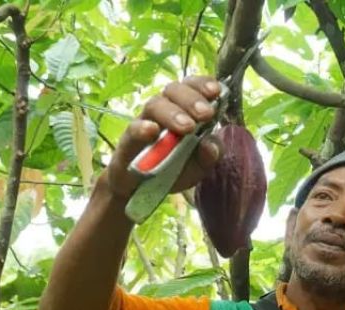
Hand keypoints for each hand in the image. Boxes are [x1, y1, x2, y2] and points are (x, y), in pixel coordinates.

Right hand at [107, 76, 223, 199]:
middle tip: (206, 114)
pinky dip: (142, 128)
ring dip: (172, 113)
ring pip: (155, 105)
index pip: (191, 87)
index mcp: (184, 110)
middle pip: (173, 90)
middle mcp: (164, 110)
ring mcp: (144, 123)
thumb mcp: (198, 167)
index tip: (216, 91)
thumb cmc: (172, 169)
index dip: (203, 85)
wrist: (141, 189)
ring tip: (188, 127)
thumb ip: (209, 156)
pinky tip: (152, 131)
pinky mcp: (127, 141)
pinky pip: (132, 129)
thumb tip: (211, 145)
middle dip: (192, 99)